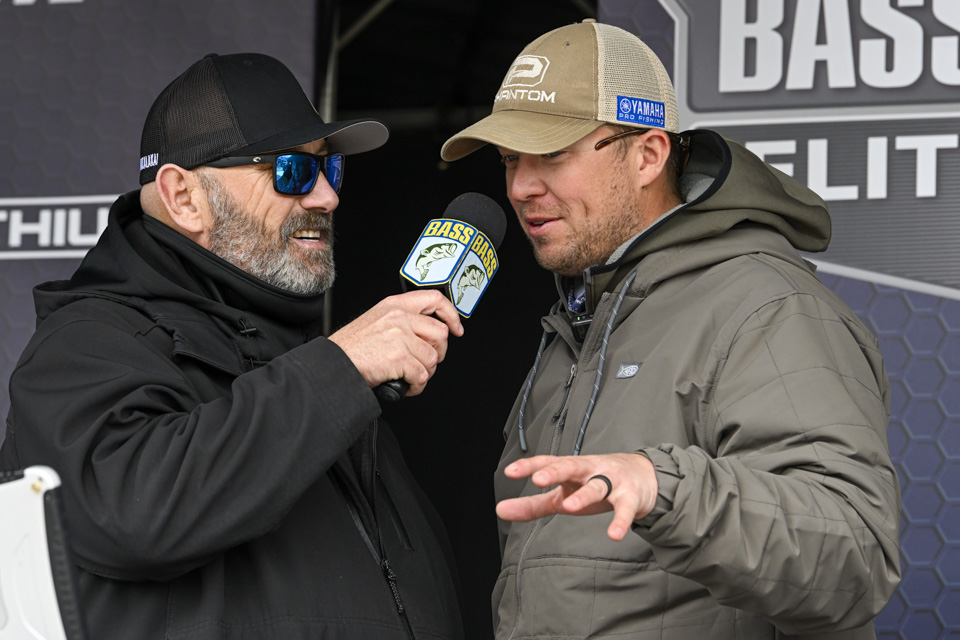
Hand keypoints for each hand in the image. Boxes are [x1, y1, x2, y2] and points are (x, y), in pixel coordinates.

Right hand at [329, 290, 463, 395]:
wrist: (333, 364)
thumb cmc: (352, 348)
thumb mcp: (376, 320)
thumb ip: (402, 320)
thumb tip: (428, 334)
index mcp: (394, 305)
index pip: (435, 299)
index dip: (451, 315)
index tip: (457, 329)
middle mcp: (399, 317)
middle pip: (440, 334)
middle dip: (438, 353)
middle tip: (426, 362)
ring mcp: (399, 337)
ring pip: (433, 358)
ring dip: (425, 372)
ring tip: (410, 376)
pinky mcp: (398, 358)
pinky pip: (422, 376)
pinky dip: (417, 386)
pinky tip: (406, 385)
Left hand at [496, 453, 658, 540]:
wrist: (642, 476)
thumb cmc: (595, 483)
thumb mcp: (562, 494)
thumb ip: (532, 504)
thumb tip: (499, 510)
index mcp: (570, 468)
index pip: (547, 462)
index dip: (529, 466)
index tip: (510, 471)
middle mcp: (589, 469)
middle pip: (570, 466)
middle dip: (555, 471)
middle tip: (538, 479)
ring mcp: (611, 480)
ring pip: (596, 486)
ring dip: (583, 495)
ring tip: (569, 507)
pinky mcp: (630, 496)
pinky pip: (625, 509)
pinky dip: (621, 521)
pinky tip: (614, 534)